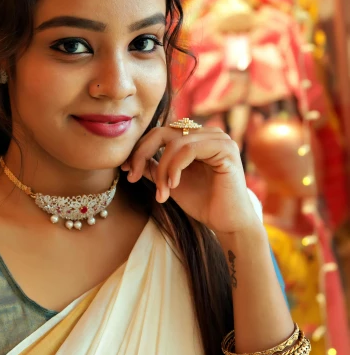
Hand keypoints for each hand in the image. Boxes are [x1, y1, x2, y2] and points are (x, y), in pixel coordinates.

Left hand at [123, 126, 258, 234]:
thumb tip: (130, 159)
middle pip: (163, 132)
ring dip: (161, 169)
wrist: (227, 223)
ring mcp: (218, 138)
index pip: (159, 133)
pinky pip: (189, 149)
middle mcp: (207, 133)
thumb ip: (154, 168)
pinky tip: (173, 185)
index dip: (139, 149)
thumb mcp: (169, 182)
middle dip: (142, 154)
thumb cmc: (202, 203)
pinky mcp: (225, 148)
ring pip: (175, 142)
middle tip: (133, 177)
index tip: (127, 171)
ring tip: (161, 192)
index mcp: (195, 137)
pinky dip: (175, 167)